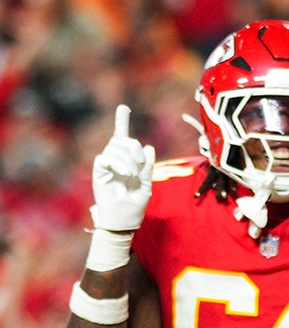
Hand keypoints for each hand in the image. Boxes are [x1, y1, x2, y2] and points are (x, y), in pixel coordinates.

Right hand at [91, 104, 154, 231]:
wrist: (124, 220)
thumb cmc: (135, 204)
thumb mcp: (147, 183)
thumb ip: (148, 166)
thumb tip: (149, 147)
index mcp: (127, 161)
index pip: (123, 138)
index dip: (122, 122)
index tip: (123, 108)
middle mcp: (115, 161)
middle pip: (123, 141)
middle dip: (135, 149)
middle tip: (141, 165)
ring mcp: (106, 167)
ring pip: (114, 148)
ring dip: (128, 158)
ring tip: (133, 173)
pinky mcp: (99, 174)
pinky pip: (104, 159)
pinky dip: (117, 162)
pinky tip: (125, 172)